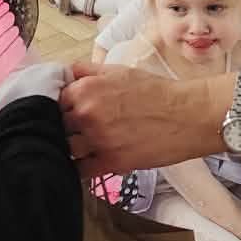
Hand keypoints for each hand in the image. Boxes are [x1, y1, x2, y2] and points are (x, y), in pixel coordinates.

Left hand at [61, 62, 219, 173]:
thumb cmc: (156, 92)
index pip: (53, 102)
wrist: (188, 115)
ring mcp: (97, 140)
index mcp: (85, 89)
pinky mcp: (110, 162)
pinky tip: (90, 163)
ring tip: (84, 147)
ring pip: (66, 149)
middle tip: (77, 130)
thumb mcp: (118, 70)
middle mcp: (86, 114)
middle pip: (56, 126)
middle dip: (65, 129)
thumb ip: (87, 71)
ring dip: (72, 149)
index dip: (60, 109)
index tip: (67, 113)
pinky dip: (82, 168)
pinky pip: (81, 170)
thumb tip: (66, 75)